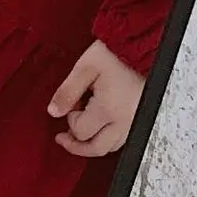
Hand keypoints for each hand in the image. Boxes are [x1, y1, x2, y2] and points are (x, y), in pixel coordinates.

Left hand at [47, 41, 145, 158]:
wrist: (138, 48)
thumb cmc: (113, 55)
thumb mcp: (84, 68)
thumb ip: (67, 92)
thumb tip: (53, 112)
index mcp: (109, 109)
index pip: (82, 131)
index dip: (70, 120)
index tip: (70, 106)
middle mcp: (126, 121)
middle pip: (97, 149)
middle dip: (77, 146)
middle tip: (63, 138)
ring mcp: (136, 122)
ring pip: (111, 147)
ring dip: (93, 143)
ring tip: (79, 131)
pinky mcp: (142, 119)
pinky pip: (123, 139)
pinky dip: (108, 138)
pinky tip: (99, 126)